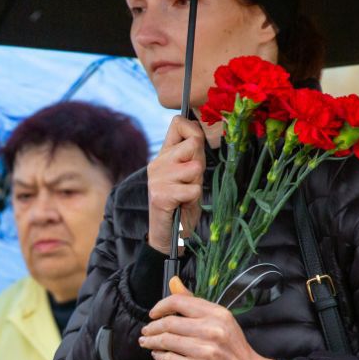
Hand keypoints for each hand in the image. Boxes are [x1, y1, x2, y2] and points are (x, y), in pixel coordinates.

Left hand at [138, 276, 275, 359]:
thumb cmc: (235, 350)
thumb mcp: (221, 321)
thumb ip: (195, 303)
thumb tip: (173, 282)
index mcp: (218, 314)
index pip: (179, 302)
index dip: (160, 306)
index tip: (153, 313)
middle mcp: (212, 330)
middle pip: (169, 323)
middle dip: (152, 327)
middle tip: (146, 331)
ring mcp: (205, 352)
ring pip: (166, 341)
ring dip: (152, 342)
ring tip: (147, 342)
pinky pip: (169, 359)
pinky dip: (159, 356)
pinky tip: (158, 355)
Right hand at [147, 116, 214, 253]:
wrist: (168, 236)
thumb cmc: (181, 205)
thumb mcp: (189, 175)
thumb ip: (192, 155)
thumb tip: (199, 133)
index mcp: (164, 155)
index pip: (178, 123)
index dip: (194, 130)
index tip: (196, 148)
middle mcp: (157, 163)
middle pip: (193, 144)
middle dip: (200, 162)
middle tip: (191, 181)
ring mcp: (157, 179)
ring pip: (194, 168)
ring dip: (196, 183)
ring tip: (186, 194)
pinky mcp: (160, 196)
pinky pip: (192, 189)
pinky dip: (193, 199)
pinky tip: (182, 204)